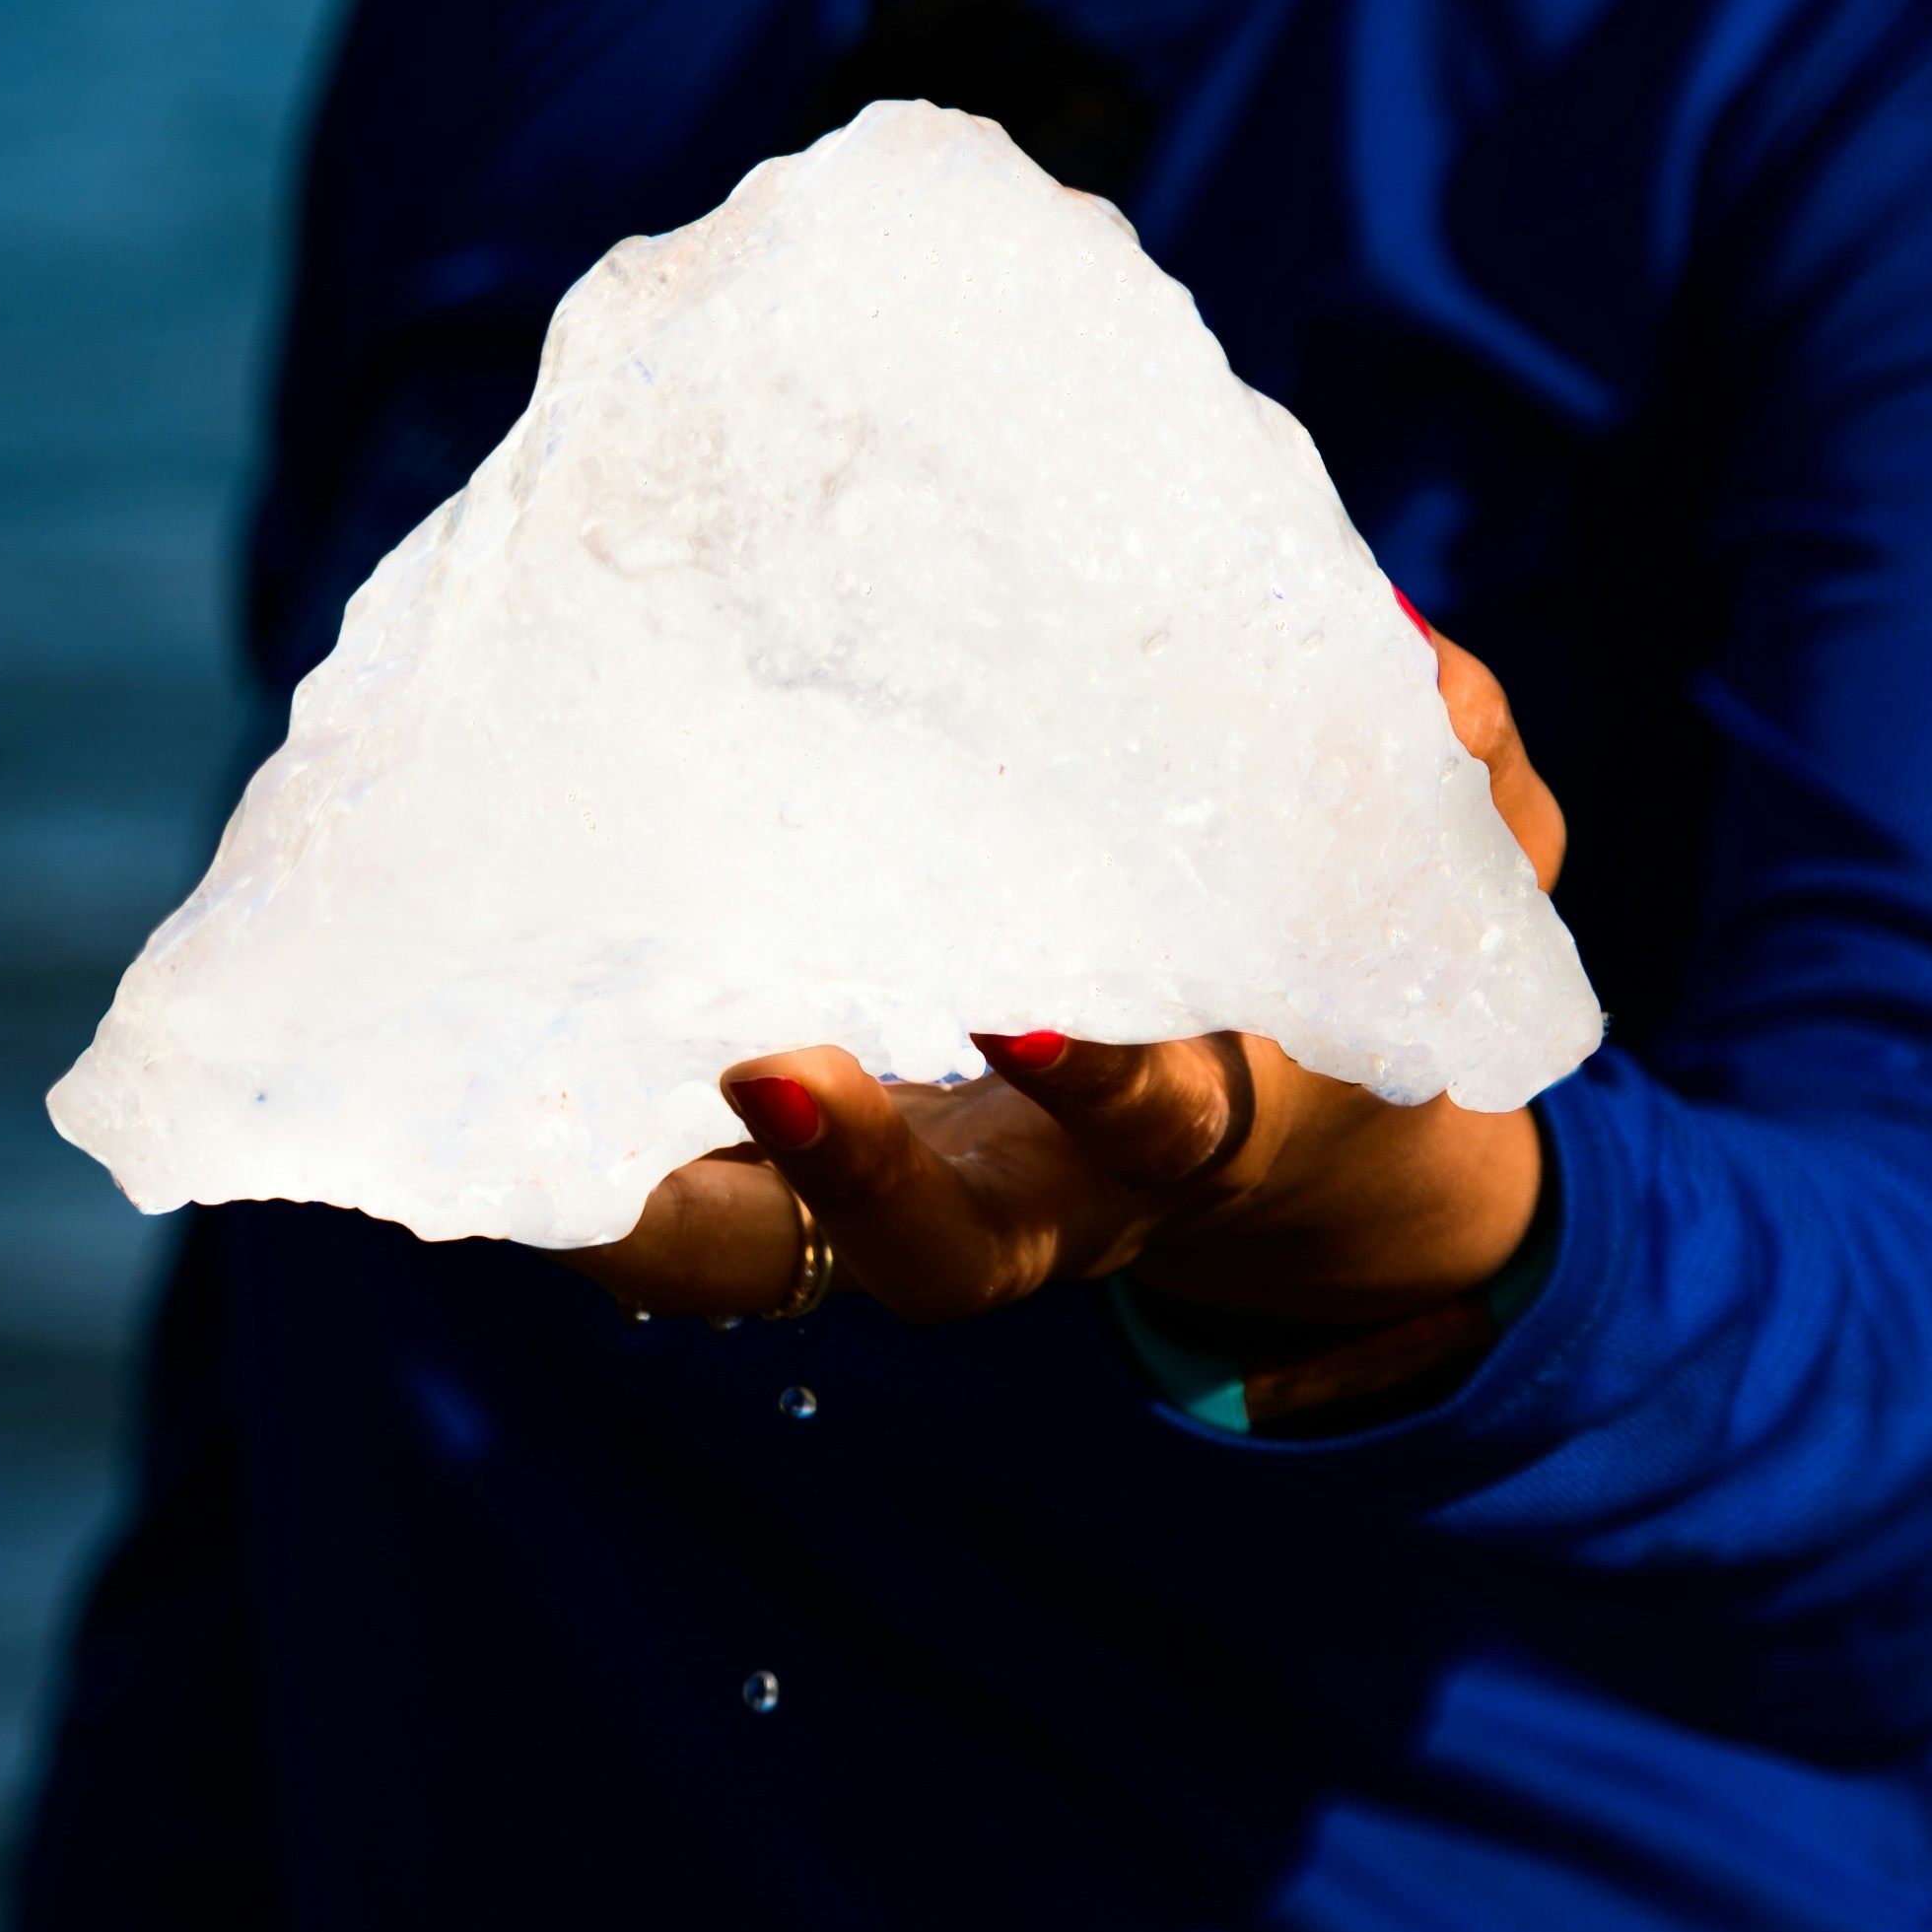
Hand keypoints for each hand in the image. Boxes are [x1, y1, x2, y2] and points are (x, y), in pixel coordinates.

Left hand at [556, 611, 1568, 1345]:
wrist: (1278, 1133)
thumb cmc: (1333, 976)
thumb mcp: (1434, 885)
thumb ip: (1455, 783)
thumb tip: (1412, 674)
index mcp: (1180, 1136)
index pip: (1148, 1132)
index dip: (1103, 1089)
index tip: (1052, 1010)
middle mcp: (1022, 1194)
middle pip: (923, 1254)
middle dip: (854, 1181)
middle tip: (767, 1061)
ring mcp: (895, 1192)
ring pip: (761, 1257)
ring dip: (668, 1200)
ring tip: (559, 1104)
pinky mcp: (780, 1157)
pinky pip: (676, 1202)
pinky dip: (581, 1169)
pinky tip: (476, 1053)